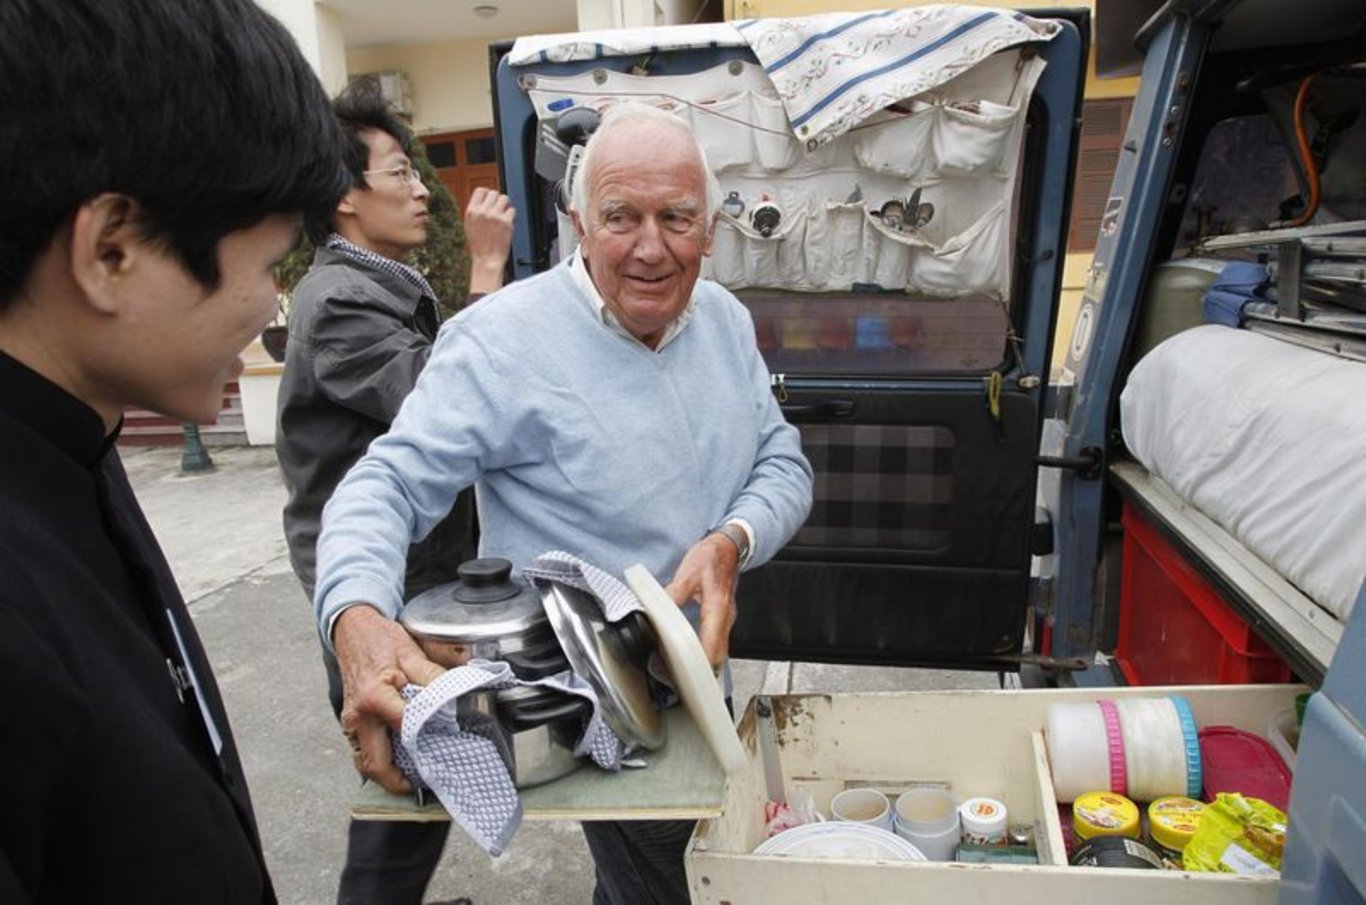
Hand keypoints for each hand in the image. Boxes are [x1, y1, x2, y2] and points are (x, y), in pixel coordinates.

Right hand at [332, 604, 445, 793]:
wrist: (352, 630)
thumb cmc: (380, 639)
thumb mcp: (412, 653)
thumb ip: (433, 678)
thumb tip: (453, 699)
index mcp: (374, 697)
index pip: (405, 729)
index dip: (426, 742)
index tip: (445, 750)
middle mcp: (358, 715)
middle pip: (375, 763)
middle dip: (398, 782)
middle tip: (424, 785)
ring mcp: (350, 722)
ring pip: (364, 762)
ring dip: (386, 775)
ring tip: (413, 777)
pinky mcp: (350, 723)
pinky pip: (362, 750)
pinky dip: (379, 761)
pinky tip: (398, 761)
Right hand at [464, 187, 514, 293]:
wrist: (486, 261)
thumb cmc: (479, 246)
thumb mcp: (470, 226)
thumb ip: (476, 212)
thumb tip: (485, 200)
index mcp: (471, 211)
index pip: (480, 190)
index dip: (487, 194)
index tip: (491, 200)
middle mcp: (482, 212)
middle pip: (494, 193)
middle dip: (498, 201)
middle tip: (499, 211)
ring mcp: (494, 216)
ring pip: (505, 199)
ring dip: (506, 207)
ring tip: (504, 217)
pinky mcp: (506, 222)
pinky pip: (512, 210)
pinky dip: (512, 216)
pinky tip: (508, 224)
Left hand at [665, 533, 739, 668]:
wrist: (728, 547)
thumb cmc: (711, 557)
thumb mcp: (688, 572)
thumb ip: (674, 594)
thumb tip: (658, 612)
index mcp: (718, 608)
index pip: (712, 646)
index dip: (700, 664)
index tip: (685, 674)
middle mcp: (726, 618)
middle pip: (718, 655)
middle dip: (701, 670)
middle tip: (679, 677)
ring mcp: (726, 620)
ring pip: (719, 651)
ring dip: (703, 662)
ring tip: (681, 669)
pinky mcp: (722, 619)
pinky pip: (717, 642)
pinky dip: (705, 651)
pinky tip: (689, 652)